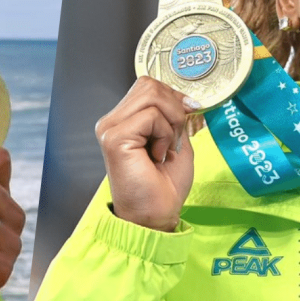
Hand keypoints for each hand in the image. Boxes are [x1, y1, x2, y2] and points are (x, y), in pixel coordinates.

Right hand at [95, 76, 199, 230]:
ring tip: (165, 148)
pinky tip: (157, 156)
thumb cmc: (163, 186)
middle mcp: (112, 121)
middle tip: (175, 139)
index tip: (189, 115)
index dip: (173, 96)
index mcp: (123, 120)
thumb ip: (175, 116)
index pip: (148, 85)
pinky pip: (151, 116)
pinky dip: (164, 135)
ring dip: (171, 122)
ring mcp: (110, 128)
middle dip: (174, 108)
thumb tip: (187, 98)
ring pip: (151, 96)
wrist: (155, 215)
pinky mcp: (114, 138)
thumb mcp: (176, 141)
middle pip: (149, 85)